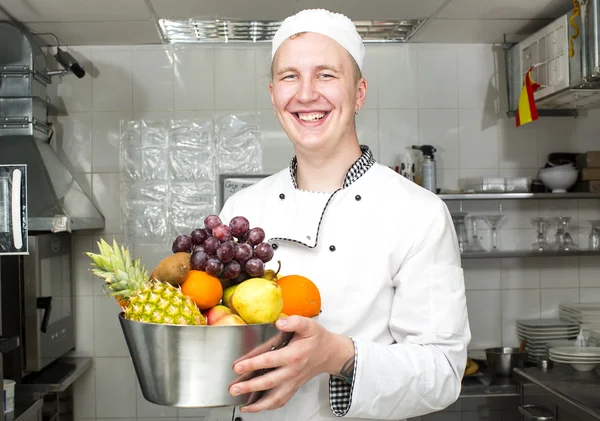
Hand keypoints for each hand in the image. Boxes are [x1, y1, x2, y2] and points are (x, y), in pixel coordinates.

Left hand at [228, 315, 354, 412]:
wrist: (330, 353)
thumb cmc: (317, 339)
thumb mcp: (308, 325)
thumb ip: (294, 322)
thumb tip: (279, 322)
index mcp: (294, 355)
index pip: (270, 361)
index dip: (253, 364)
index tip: (238, 366)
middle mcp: (292, 372)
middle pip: (269, 382)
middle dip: (249, 387)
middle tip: (234, 388)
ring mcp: (293, 382)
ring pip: (275, 398)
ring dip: (257, 404)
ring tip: (241, 404)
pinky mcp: (293, 388)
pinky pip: (280, 401)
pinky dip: (266, 407)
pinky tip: (253, 407)